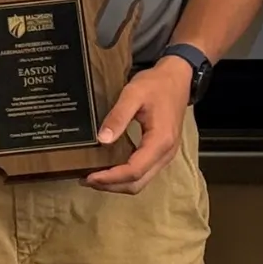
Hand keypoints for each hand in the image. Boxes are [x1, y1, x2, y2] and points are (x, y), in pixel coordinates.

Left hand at [82, 56, 192, 193]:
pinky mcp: (162, 153)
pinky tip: (110, 168)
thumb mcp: (133, 93)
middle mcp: (165, 154)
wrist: (177, 78)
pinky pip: (144, 172)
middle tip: (86, 179)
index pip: (134, 170)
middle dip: (111, 185)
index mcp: (160, 141)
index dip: (110, 177)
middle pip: (138, 183)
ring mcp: (165, 155)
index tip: (88, 177)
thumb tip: (102, 140)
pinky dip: (125, 176)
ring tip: (94, 176)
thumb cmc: (156, 84)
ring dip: (117, 183)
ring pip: (141, 181)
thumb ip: (118, 116)